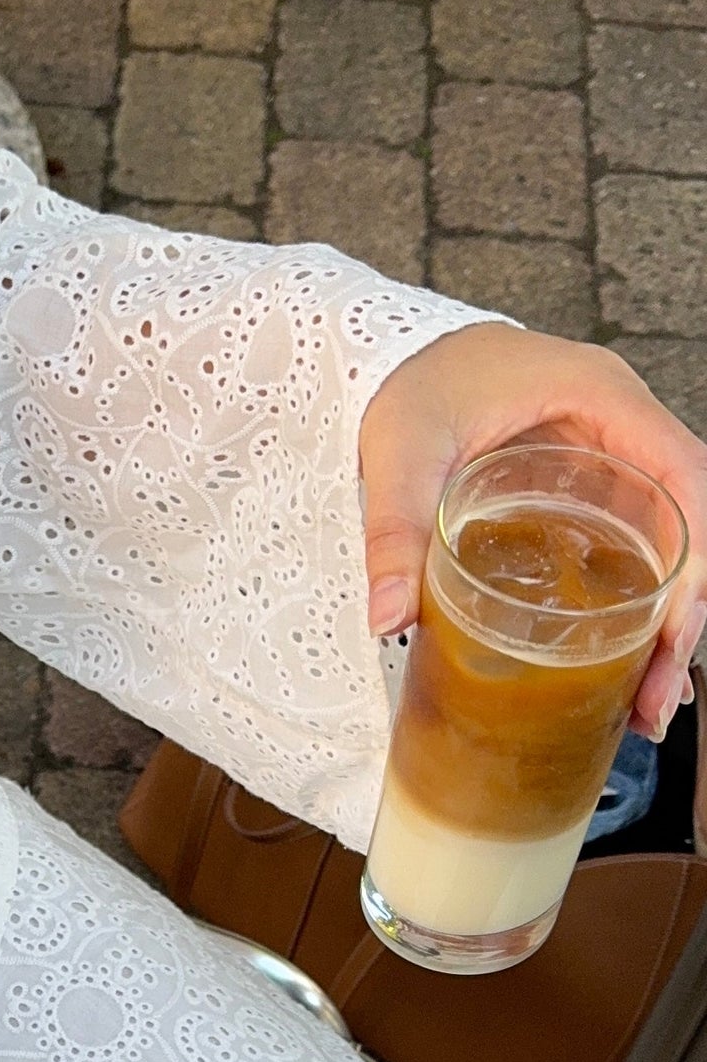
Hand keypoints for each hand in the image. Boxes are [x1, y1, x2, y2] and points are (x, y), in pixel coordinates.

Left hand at [359, 325, 706, 737]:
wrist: (387, 357)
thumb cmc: (406, 382)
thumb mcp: (399, 453)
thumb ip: (394, 531)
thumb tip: (385, 616)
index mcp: (601, 396)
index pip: (685, 475)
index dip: (696, 556)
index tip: (677, 628)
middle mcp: (621, 427)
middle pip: (688, 527)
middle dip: (683, 616)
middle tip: (658, 696)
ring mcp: (607, 460)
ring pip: (666, 548)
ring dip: (664, 625)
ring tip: (645, 704)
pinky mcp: (584, 492)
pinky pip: (628, 550)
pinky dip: (631, 610)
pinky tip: (617, 669)